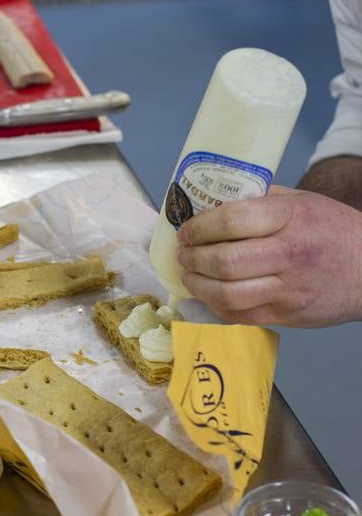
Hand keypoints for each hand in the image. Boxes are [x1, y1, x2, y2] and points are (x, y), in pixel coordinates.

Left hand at [176, 185, 361, 326]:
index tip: (186, 230)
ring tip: (190, 275)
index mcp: (290, 218)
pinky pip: (242, 315)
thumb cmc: (333, 229)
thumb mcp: (301, 200)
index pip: (231, 221)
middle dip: (193, 257)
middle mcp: (289, 254)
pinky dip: (217, 306)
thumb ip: (260, 200)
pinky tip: (210, 294)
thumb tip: (213, 201)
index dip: (199, 227)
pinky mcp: (288, 315)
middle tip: (184, 253)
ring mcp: (288, 289)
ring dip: (199, 285)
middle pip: (225, 261)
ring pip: (228, 294)